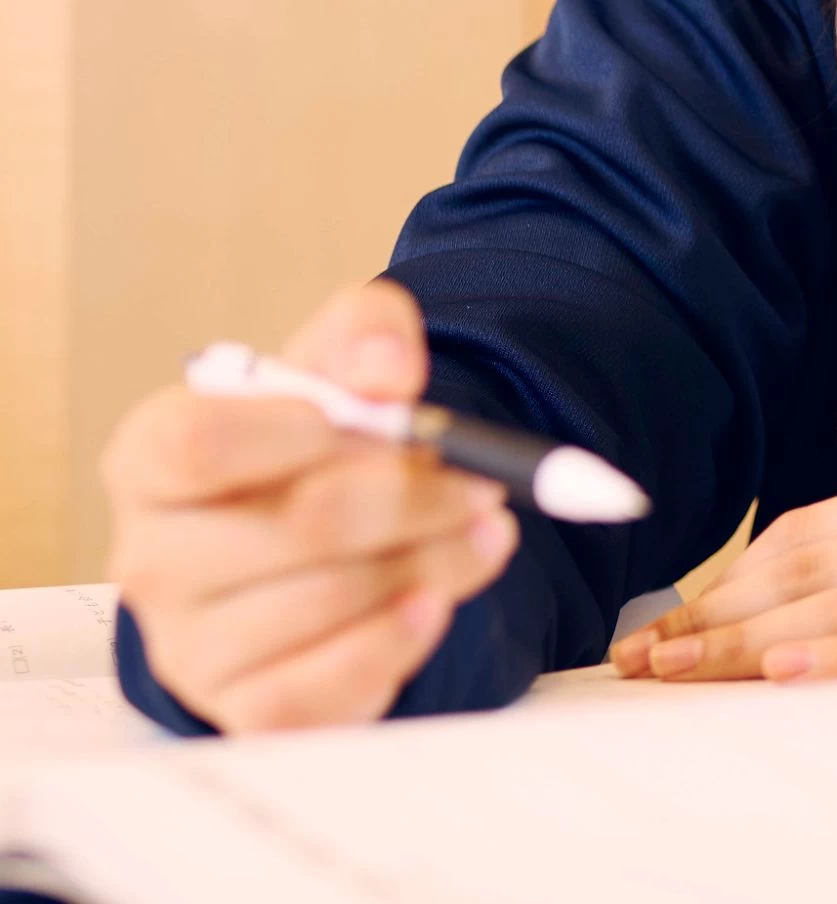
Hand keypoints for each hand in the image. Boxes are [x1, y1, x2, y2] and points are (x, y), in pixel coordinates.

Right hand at [102, 280, 518, 732]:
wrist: (325, 533)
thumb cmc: (316, 441)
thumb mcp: (341, 359)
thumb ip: (365, 333)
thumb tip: (387, 372)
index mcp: (152, 460)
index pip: (197, 446)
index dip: (298, 430)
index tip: (381, 419)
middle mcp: (154, 556)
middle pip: (293, 526)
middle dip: (412, 498)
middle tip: (482, 483)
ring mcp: (191, 643)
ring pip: (325, 603)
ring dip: (431, 560)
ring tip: (482, 528)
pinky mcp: (243, 706)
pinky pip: (323, 688)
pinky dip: (397, 641)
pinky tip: (436, 600)